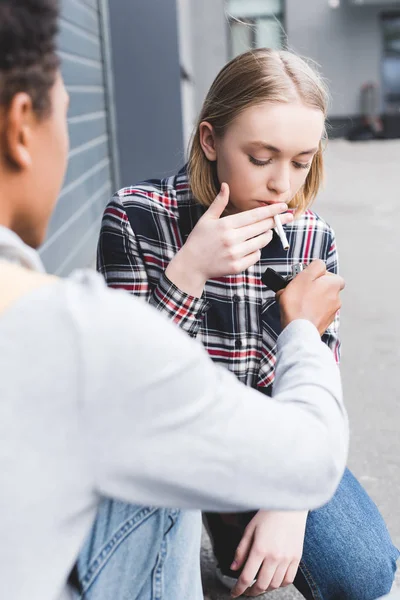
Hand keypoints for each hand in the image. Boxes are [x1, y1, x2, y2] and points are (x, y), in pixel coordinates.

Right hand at [165, 183, 292, 296]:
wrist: (191, 265)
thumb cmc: (199, 240)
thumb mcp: (206, 219)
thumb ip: (219, 203)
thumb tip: (226, 186)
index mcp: (226, 225)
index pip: (254, 215)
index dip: (271, 210)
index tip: (283, 206)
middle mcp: (232, 239)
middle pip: (262, 227)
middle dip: (276, 220)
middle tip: (287, 216)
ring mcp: (235, 254)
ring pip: (261, 242)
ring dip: (267, 236)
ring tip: (265, 232)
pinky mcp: (237, 266)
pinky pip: (256, 256)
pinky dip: (257, 251)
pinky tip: (251, 247)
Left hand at [230, 510, 307, 597]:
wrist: (290, 505)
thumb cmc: (268, 514)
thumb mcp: (249, 529)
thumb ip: (241, 550)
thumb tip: (234, 567)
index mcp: (259, 549)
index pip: (246, 577)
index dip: (238, 589)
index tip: (234, 593)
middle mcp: (274, 557)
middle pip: (261, 585)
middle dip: (251, 592)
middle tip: (245, 590)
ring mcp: (287, 559)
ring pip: (275, 585)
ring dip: (265, 588)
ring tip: (258, 584)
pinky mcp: (297, 558)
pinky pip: (288, 580)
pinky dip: (280, 584)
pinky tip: (274, 580)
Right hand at [277, 259, 344, 335]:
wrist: (298, 329)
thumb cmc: (299, 304)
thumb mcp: (305, 276)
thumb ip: (315, 266)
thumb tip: (319, 265)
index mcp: (333, 284)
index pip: (330, 274)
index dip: (317, 275)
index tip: (306, 278)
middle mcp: (336, 298)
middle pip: (325, 288)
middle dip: (313, 288)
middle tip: (299, 290)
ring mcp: (331, 312)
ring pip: (321, 301)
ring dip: (311, 300)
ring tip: (297, 302)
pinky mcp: (324, 323)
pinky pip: (317, 313)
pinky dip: (310, 311)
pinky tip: (299, 312)